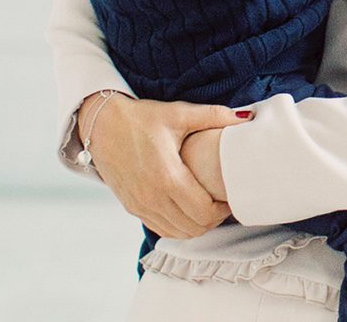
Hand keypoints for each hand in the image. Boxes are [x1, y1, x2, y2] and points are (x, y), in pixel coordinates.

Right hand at [83, 92, 247, 237]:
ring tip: (208, 206)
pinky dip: (178, 226)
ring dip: (197, 225)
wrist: (99, 125)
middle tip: (223, 202)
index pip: (204, 212)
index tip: (231, 195)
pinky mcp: (131, 207)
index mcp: (167, 177)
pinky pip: (161, 228)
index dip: (224, 209)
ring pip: (178, 233)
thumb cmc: (140, 118)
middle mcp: (152, 197)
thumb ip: (214, 116)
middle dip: (214, 219)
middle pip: (194, 228)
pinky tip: (187, 209)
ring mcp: (140, 205)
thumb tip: (247, 117)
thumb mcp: (178, 113)